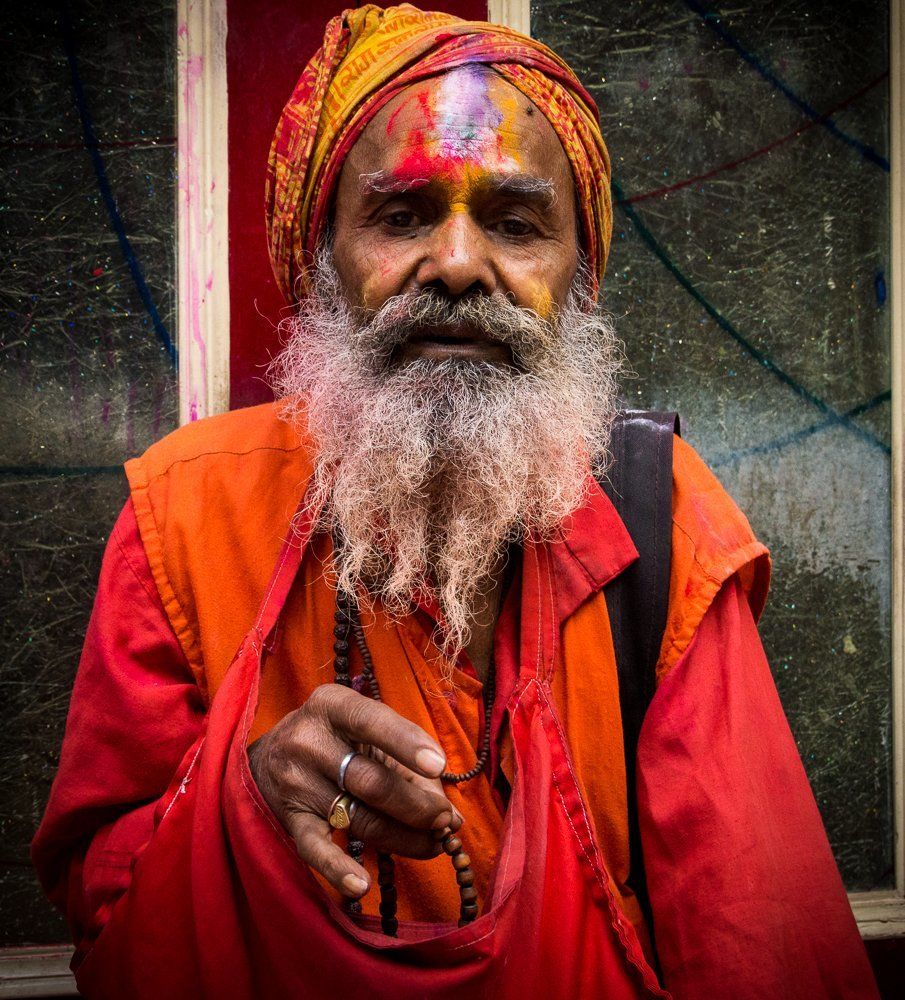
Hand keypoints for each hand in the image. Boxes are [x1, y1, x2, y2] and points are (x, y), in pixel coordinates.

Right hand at [247, 683, 460, 899]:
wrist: (267, 758)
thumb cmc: (336, 738)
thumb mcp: (364, 730)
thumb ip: (405, 762)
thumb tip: (451, 815)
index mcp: (332, 706)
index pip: (371, 721)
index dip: (406, 743)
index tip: (439, 766)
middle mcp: (309, 740)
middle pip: (370, 781)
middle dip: (416, 806)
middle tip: (447, 821)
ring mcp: (297, 782)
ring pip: (358, 818)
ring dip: (402, 837)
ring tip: (433, 845)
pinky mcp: (290, 820)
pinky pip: (316, 849)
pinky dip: (339, 870)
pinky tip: (361, 885)